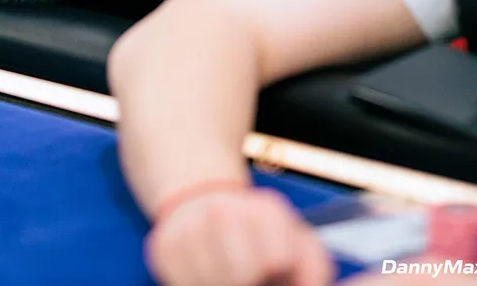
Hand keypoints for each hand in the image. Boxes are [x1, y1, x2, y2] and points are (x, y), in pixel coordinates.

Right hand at [146, 188, 335, 285]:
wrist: (203, 200)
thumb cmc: (257, 232)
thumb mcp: (296, 240)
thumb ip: (314, 267)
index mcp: (264, 209)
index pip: (277, 258)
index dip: (280, 274)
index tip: (276, 271)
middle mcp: (223, 210)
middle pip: (242, 275)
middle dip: (251, 281)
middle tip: (252, 275)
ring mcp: (188, 226)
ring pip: (211, 283)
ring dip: (221, 285)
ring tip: (229, 273)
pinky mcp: (162, 246)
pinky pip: (182, 285)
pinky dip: (195, 284)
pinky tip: (206, 273)